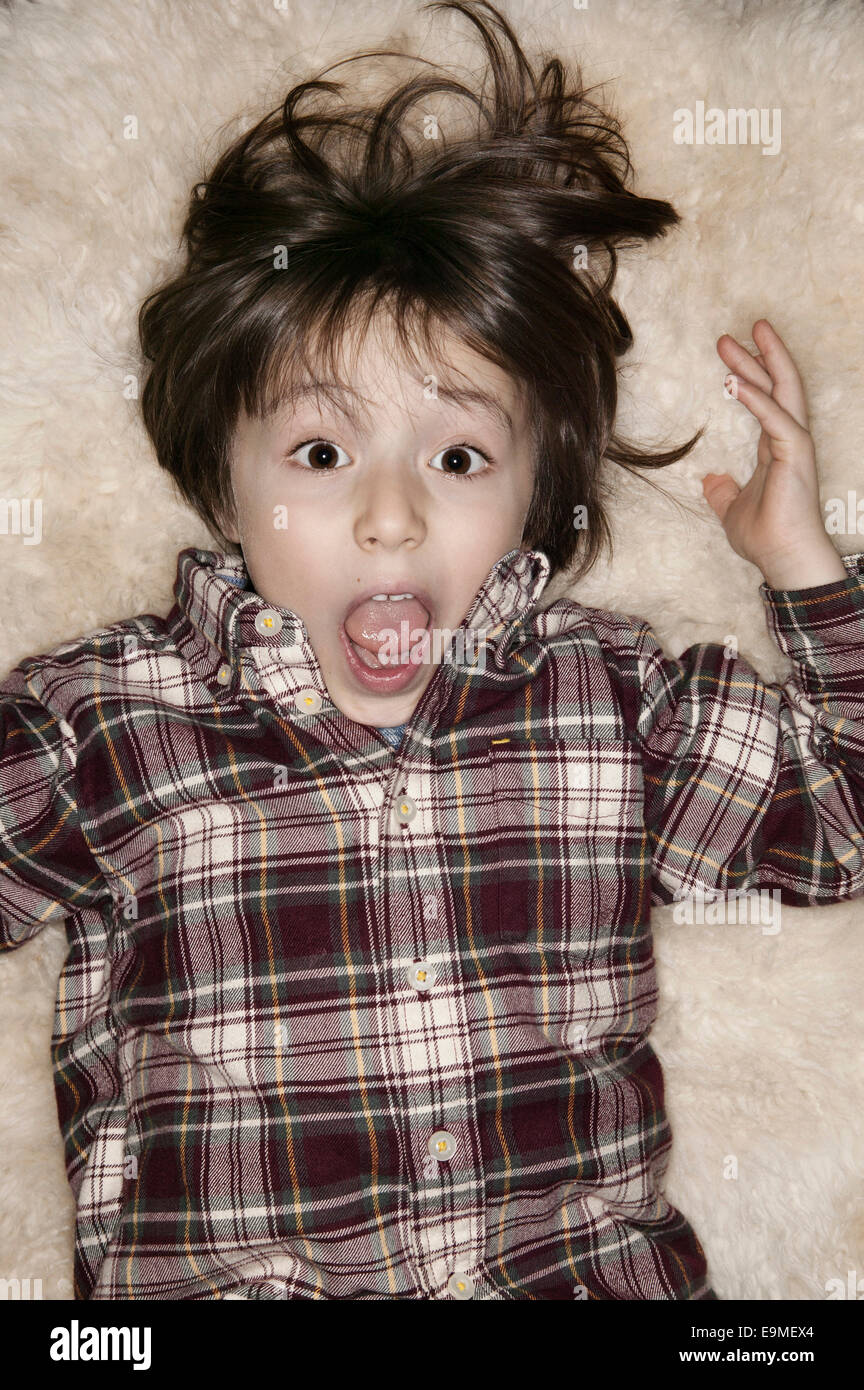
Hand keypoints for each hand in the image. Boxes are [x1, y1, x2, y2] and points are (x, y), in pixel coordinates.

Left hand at [702, 319, 846, 589]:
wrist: (783, 559)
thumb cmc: (766, 537)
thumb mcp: (731, 510)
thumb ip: (723, 492)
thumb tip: (709, 480)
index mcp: (776, 449)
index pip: (765, 400)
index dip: (749, 374)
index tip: (731, 350)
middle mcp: (788, 441)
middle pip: (776, 386)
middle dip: (756, 356)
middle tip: (733, 332)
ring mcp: (795, 445)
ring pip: (781, 392)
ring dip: (758, 363)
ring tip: (735, 339)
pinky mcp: (796, 455)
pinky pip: (776, 419)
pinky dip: (756, 399)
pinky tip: (734, 382)